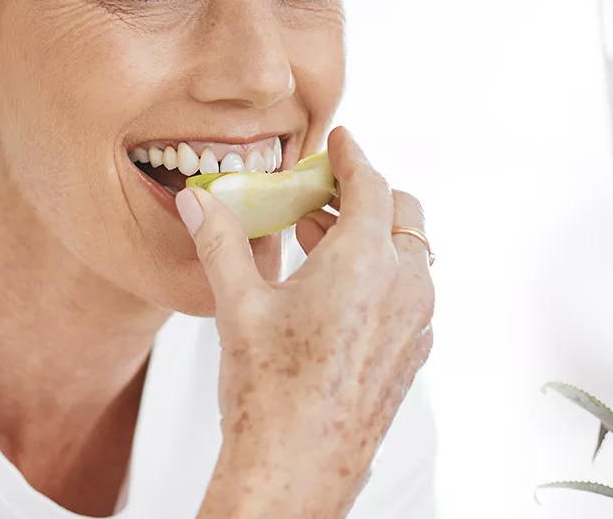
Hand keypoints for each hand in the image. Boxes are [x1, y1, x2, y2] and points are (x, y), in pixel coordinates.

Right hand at [180, 127, 434, 517]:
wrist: (296, 470)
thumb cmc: (270, 395)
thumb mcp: (238, 306)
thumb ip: (220, 241)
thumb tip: (198, 202)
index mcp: (364, 262)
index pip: (370, 182)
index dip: (352, 156)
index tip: (341, 142)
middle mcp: (402, 286)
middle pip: (400, 212)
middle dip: (363, 195)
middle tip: (318, 197)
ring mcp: (414, 322)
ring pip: (407, 253)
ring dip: (371, 236)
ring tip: (317, 243)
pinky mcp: (412, 353)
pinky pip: (409, 293)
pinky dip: (382, 275)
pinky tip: (336, 294)